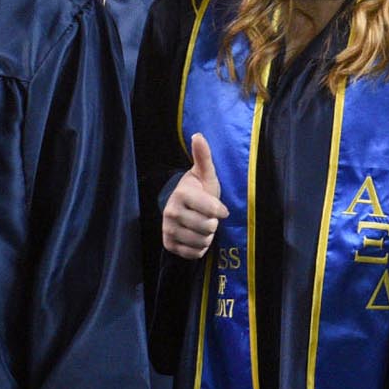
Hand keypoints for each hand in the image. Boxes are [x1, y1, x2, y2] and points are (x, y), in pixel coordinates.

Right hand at [160, 133, 227, 258]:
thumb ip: (203, 157)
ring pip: (202, 241)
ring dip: (208, 236)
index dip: (220, 211)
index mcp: (182, 194)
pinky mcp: (169, 244)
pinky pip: (194, 253)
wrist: (182, 209)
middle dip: (213, 223)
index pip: (213, 211)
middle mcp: (171, 212)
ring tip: (202, 225)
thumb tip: (198, 135)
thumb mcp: (205, 174)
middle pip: (208, 227)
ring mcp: (168, 229)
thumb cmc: (200, 190)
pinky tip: (195, 236)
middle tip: (207, 216)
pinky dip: (200, 247)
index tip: (219, 208)